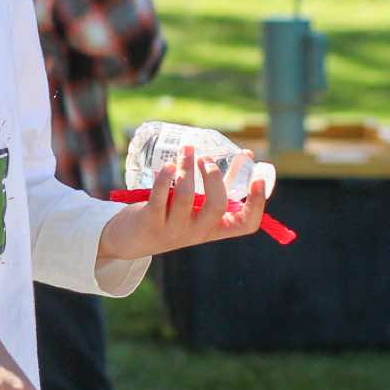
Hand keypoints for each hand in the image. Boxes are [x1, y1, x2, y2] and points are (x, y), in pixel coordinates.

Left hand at [99, 146, 267, 262]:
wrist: (131, 240)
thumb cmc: (171, 214)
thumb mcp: (197, 206)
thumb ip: (220, 184)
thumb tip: (246, 155)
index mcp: (215, 229)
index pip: (246, 224)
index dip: (257, 203)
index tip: (258, 178)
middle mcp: (197, 232)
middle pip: (216, 207)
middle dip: (214, 178)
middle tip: (207, 159)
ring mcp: (173, 230)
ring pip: (185, 198)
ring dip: (187, 169)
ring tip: (187, 150)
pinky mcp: (150, 223)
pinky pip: (159, 199)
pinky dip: (164, 179)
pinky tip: (167, 166)